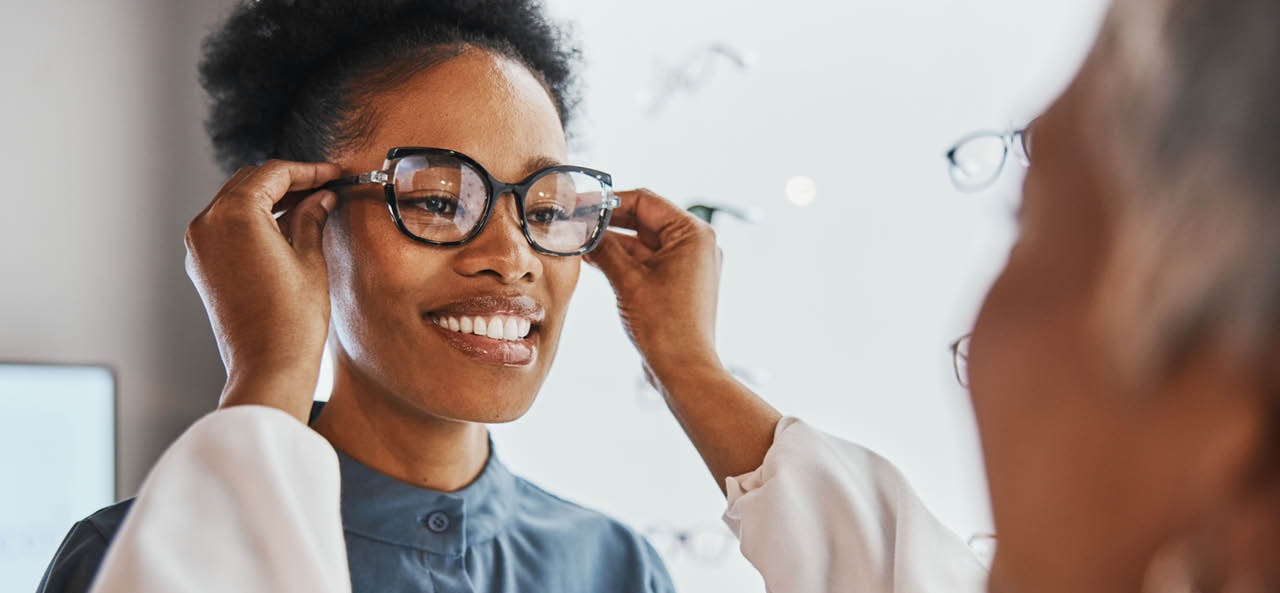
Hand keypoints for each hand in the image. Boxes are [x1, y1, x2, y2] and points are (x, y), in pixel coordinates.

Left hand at [184, 160, 341, 420]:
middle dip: (287, 181)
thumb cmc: (292, 319)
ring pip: (235, 201)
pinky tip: (283, 227)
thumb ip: (311, 218)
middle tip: (323, 186)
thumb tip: (321, 198)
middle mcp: (208, 224)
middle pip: (249, 182)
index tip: (333, 173)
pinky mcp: (201, 265)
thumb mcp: (310, 259)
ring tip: (308, 204)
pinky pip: (225, 226)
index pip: (273, 174)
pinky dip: (253, 219)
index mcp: (235, 215)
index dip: (308, 170)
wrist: (268, 365)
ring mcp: (199, 245)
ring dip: (269, 198)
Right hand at [584, 189, 724, 378]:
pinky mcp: (678, 282)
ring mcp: (688, 264)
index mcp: (692, 234)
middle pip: (644, 219)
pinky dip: (623, 259)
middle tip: (574, 221)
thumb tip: (581, 228)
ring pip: (643, 241)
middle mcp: (695, 244)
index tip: (579, 203)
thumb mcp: (627, 280)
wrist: (683, 369)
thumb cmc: (665, 326)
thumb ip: (604, 248)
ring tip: (578, 240)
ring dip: (612, 241)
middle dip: (608, 222)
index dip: (608, 201)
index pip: (645, 201)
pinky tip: (594, 258)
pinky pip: (647, 261)